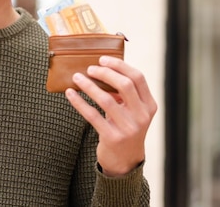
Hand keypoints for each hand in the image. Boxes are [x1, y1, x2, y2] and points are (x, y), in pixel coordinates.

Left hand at [65, 56, 156, 176]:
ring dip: (89, 85)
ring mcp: (128, 128)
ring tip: (77, 77)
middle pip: (124, 85)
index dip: (120, 65)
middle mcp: (142, 116)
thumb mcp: (131, 110)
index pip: (138, 78)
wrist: (125, 160)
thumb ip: (123, 93)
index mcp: (149, 105)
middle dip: (105, 73)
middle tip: (90, 69)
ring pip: (106, 99)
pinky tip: (70, 93)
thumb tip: (101, 68)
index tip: (103, 59)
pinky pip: (92, 115)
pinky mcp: (112, 138)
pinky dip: (79, 102)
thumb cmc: (125, 127)